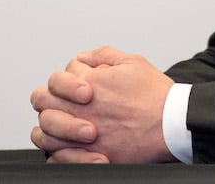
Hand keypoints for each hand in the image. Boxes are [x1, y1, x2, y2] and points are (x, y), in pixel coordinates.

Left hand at [30, 46, 175, 163]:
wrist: (172, 124)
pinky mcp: (91, 156)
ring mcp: (82, 135)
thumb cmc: (156, 96)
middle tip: (62, 105)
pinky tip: (67, 149)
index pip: (57, 78)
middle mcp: (80, 109)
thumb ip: (102, 55)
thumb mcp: (131, 62)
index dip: (66, 81)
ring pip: (43, 132)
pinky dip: (58, 154)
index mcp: (88, 83)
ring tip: (62, 128)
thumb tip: (83, 58)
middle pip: (42, 101)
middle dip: (49, 100)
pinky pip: (58, 158)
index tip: (81, 88)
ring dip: (49, 128)